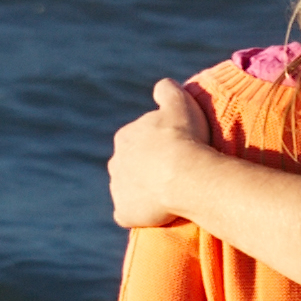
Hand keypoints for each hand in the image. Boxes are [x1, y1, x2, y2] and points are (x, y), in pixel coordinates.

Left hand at [105, 77, 225, 230]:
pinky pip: (129, 214)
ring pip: (129, 190)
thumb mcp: (180, 101)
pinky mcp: (124, 212)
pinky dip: (139, 214)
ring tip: (170, 193)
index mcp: (125, 136)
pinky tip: (158, 213)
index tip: (177, 150)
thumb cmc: (184, 137)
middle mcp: (115, 162)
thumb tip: (161, 86)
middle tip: (175, 173)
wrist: (185, 175)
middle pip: (131, 166)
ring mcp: (117, 189)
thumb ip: (167, 90)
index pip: (138, 140)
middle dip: (147, 169)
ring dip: (144, 191)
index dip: (158, 146)